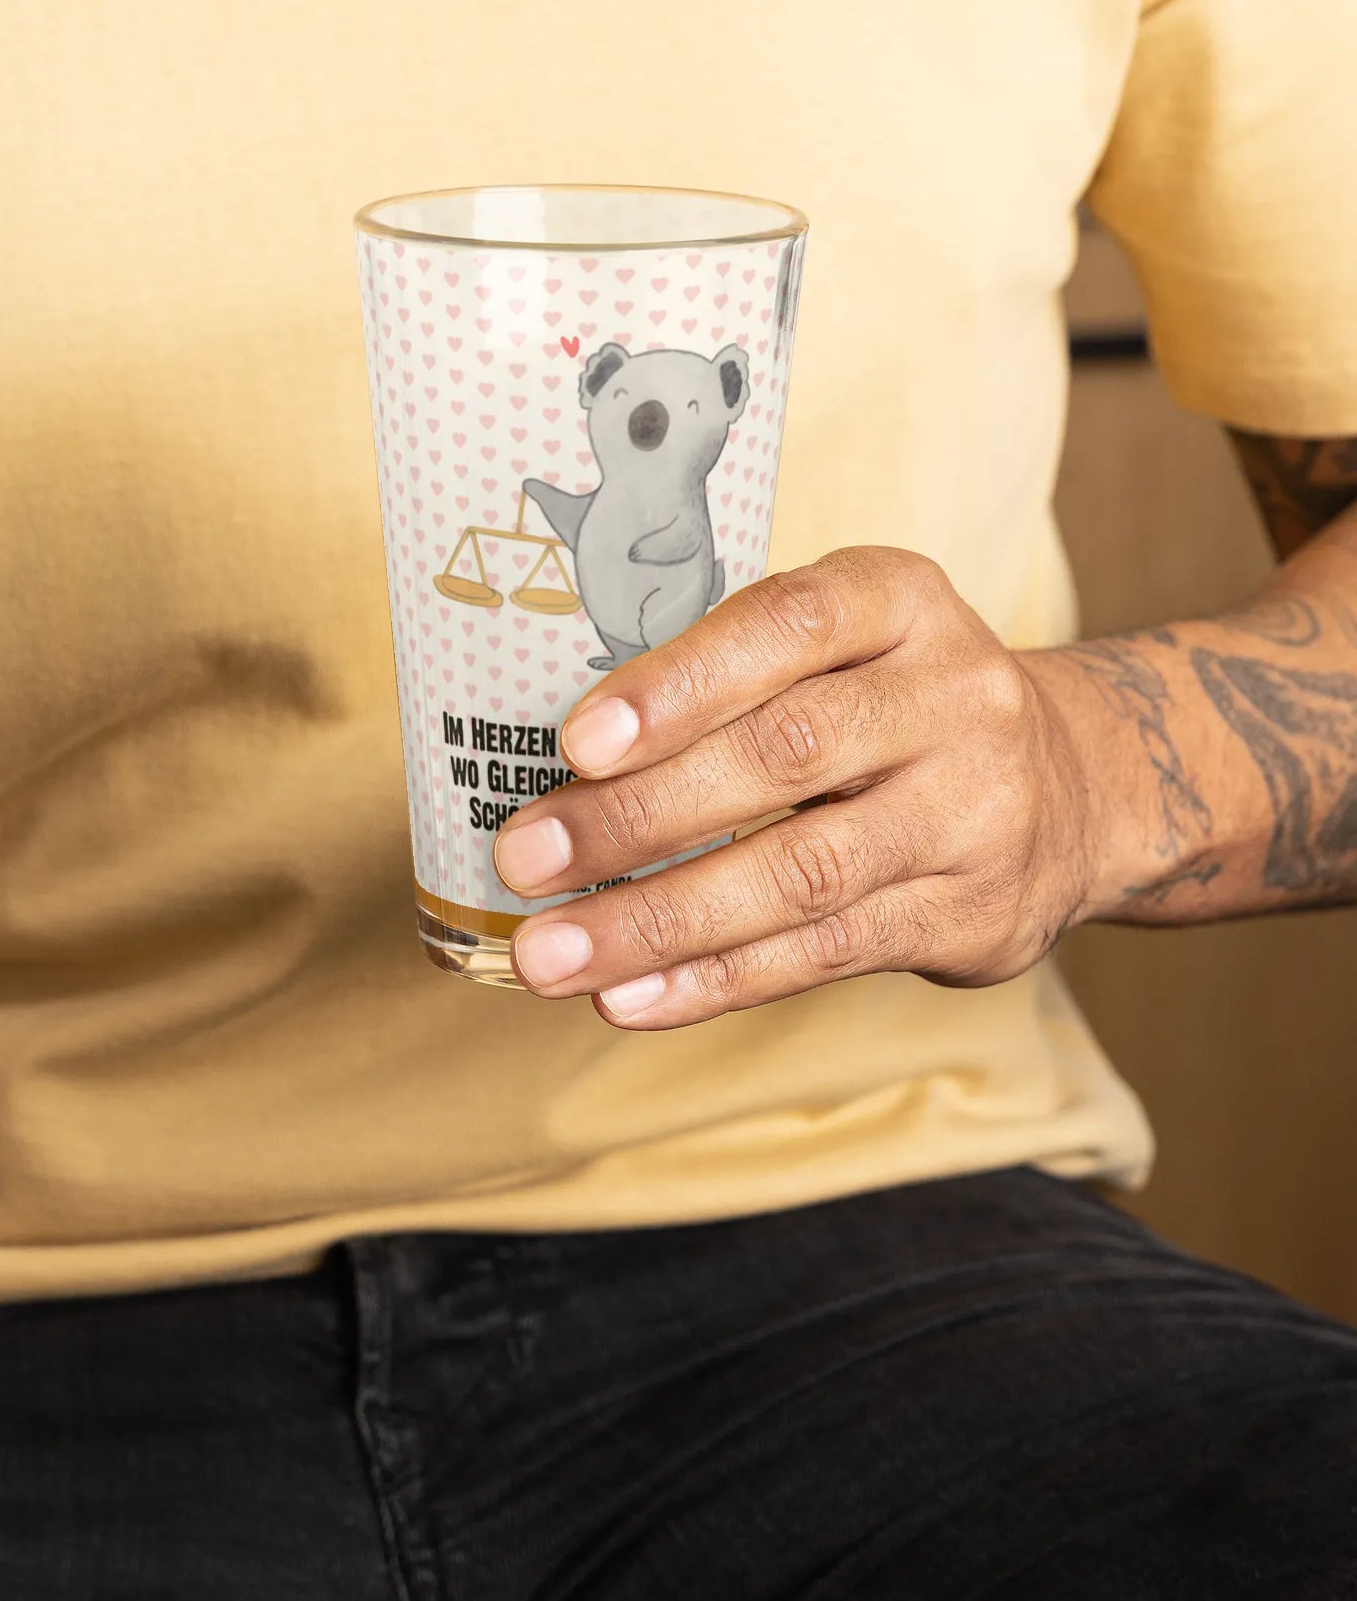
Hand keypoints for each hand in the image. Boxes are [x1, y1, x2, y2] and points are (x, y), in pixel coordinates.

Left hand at [491, 547, 1099, 1027]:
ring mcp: (970, 812)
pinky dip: (715, 980)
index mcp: (900, 602)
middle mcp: (951, 698)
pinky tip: (629, 998)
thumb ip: (729, 679)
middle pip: (784, 757)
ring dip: (658, 921)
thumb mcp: (841, 647)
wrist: (1074, 790)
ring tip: (551, 954)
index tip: (576, 740)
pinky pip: (824, 953)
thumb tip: (557, 768)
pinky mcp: (967, 914)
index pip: (789, 625)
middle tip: (526, 859)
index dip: (679, 684)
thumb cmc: (891, 707)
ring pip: (800, 874)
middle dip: (637, 815)